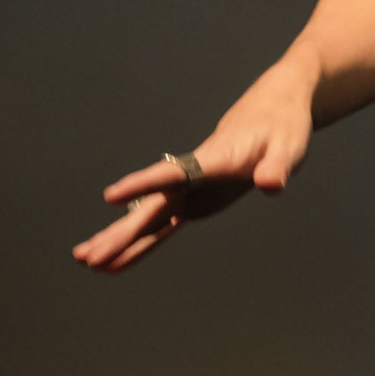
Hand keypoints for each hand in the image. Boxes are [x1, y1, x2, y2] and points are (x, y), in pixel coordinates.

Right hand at [72, 58, 314, 273]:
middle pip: (152, 205)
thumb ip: (277, 167)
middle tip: (87, 255)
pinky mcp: (195, 201)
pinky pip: (164, 228)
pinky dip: (143, 244)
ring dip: (121, 239)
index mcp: (214, 160)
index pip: (175, 174)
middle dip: (120, 231)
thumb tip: (270, 185)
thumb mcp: (289, 147)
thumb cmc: (282, 128)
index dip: (144, 184)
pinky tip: (119, 262)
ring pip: (150, 218)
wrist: (273, 112)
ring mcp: (191, 190)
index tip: (111, 196)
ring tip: (86, 261)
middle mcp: (194, 176)